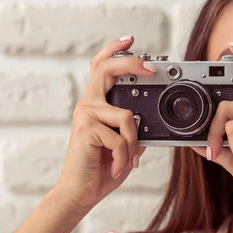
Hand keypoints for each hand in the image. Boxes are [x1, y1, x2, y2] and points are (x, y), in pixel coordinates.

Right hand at [54, 36, 152, 214]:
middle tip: (151, 67)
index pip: (101, 67)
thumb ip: (135, 128)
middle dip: (131, 63)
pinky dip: (125, 156)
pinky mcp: (86, 130)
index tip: (130, 40)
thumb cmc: (101, 168)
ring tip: (127, 160)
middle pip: (105, 68)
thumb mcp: (125, 144)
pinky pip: (121, 138)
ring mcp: (86, 115)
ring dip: (134, 143)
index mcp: (96, 103)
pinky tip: (118, 168)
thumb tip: (151, 118)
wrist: (81, 192)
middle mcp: (88, 104)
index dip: (114, 51)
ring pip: (127, 116)